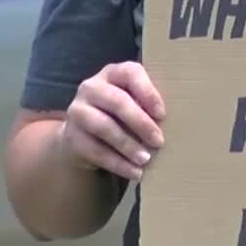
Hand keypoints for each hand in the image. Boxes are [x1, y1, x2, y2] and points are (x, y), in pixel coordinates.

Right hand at [59, 62, 165, 180]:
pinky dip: (118, 163)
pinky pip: (95, 150)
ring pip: (104, 127)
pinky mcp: (71, 136)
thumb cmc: (120, 116)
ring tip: (146, 159)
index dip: (148, 92)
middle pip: (117, 101)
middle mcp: (92, 87)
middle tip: (159, 141)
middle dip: (141, 123)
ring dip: (128, 145)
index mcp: (113, 73)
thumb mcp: (134, 104)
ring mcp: (77, 110)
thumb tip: (174, 124)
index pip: (130, 73)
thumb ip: (148, 106)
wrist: (83, 136)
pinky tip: (134, 172)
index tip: (163, 114)